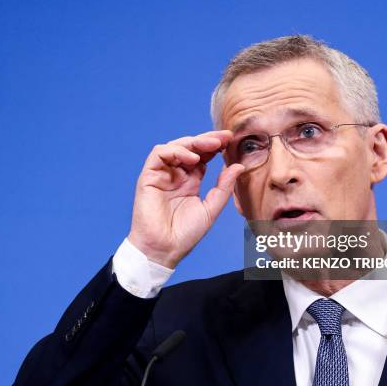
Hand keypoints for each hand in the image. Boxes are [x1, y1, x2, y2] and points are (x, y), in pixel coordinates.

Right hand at [128, 130, 244, 268]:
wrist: (164, 249)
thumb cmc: (185, 235)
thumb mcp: (211, 209)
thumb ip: (223, 187)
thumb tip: (238, 166)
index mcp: (190, 181)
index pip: (203, 156)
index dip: (215, 147)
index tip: (232, 140)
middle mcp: (175, 175)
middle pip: (190, 148)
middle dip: (207, 140)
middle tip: (225, 137)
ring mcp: (161, 175)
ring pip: (174, 146)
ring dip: (193, 142)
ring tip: (211, 146)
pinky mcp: (148, 176)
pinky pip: (159, 154)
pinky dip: (175, 151)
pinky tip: (192, 158)